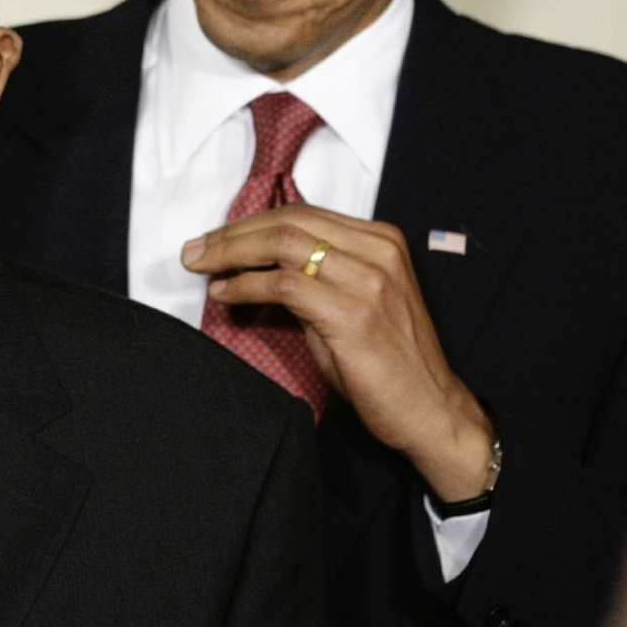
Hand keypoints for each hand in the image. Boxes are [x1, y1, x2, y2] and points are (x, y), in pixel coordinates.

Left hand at [182, 204, 495, 501]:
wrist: (432, 411)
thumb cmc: (388, 362)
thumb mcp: (353, 302)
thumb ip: (316, 275)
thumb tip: (255, 266)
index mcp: (381, 240)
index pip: (301, 214)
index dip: (251, 223)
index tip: (215, 237)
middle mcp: (378, 251)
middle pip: (287, 222)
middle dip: (232, 234)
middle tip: (194, 249)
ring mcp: (369, 280)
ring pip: (281, 245)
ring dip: (231, 253)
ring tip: (201, 266)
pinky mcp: (353, 313)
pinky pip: (284, 285)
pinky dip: (246, 286)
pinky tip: (225, 293)